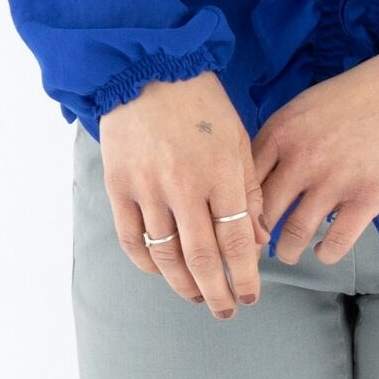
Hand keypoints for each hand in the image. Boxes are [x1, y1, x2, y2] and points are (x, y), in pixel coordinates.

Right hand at [99, 72, 269, 319]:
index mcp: (222, 173)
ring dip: (183, 285)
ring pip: (166, 255)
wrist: (149, 69)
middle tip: (225, 309)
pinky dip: (146, 263)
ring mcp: (148, 188)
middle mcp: (185, 187)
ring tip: (197, 296)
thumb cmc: (202, 102)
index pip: (237, 241)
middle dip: (217, 292)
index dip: (245, 276)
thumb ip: (250, 188)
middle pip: (203, 258)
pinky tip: (160, 272)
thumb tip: (258, 238)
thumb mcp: (239, 138)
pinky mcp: (120, 186)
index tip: (250, 295)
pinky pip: (132, 238)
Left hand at [251, 31, 378, 264]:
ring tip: (287, 252)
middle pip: (262, 212)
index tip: (238, 219)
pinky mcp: (367, 199)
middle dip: (256, 236)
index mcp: (281, 131)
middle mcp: (301, 158)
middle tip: (257, 246)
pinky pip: (335, 242)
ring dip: (287, 250)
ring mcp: (334, 181)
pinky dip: (325, 252)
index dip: (236, 206)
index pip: (243, 180)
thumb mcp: (305, 105)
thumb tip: (262, 175)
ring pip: (293, 235)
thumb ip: (281, 138)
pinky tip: (323, 248)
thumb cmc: (359, 93)